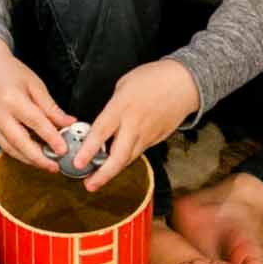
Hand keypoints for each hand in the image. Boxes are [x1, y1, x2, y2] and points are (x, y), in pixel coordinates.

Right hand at [0, 38, 77, 169]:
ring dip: (29, 160)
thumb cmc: (11, 73)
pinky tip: (33, 156)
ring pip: (10, 148)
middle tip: (55, 167)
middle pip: (19, 142)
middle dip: (38, 158)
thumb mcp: (34, 84)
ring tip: (47, 165)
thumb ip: (50, 107)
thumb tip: (69, 123)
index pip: (35, 122)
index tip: (64, 150)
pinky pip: (4, 146)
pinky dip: (19, 153)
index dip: (51, 137)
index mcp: (12, 98)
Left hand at [75, 59, 198, 189]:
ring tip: (99, 177)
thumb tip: (102, 123)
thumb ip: (112, 107)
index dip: (88, 150)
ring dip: (113, 170)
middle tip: (90, 185)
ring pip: (128, 158)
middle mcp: (134, 125)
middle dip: (103, 174)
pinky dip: (127, 158)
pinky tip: (118, 160)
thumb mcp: (123, 85)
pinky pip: (139, 151)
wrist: (184, 83)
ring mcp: (148, 134)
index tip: (78, 163)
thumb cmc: (154, 78)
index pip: (101, 132)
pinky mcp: (157, 139)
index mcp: (122, 107)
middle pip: (118, 156)